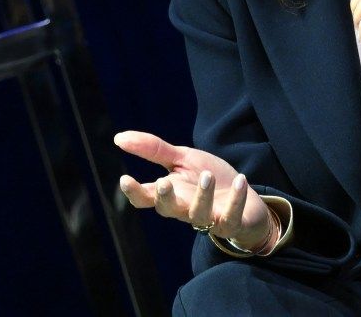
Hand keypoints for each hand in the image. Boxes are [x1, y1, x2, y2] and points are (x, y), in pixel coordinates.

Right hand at [114, 131, 274, 250]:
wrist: (242, 194)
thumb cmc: (207, 177)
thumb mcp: (182, 159)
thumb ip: (153, 150)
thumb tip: (118, 137)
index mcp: (170, 193)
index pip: (146, 197)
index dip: (134, 192)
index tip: (125, 179)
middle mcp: (184, 208)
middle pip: (167, 210)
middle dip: (164, 198)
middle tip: (164, 182)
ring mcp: (207, 218)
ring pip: (199, 214)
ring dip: (202, 196)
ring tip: (207, 176)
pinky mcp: (230, 223)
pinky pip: (231, 216)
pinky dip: (236, 199)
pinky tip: (239, 180)